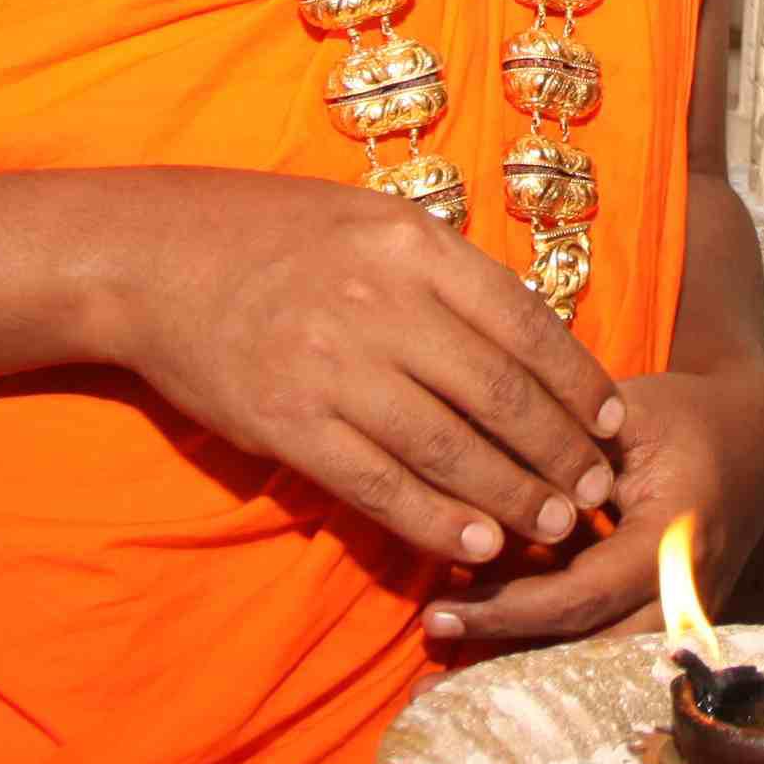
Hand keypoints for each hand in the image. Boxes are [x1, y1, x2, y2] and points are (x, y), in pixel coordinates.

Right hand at [100, 174, 629, 572]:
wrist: (151, 257)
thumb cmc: (271, 235)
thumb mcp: (370, 220)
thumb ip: (445, 272)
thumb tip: (529, 337)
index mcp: (413, 244)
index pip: (524, 324)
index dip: (577, 383)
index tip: (611, 424)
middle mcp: (381, 302)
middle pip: (498, 394)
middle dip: (558, 451)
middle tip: (595, 491)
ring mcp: (332, 366)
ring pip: (449, 447)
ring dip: (512, 496)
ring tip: (553, 527)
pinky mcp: (288, 423)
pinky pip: (378, 484)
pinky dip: (435, 520)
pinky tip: (476, 544)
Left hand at [425, 351, 763, 651]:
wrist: (750, 441)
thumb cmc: (682, 417)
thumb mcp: (625, 414)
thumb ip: (558, 444)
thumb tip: (467, 468)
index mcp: (674, 539)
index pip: (583, 595)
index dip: (508, 609)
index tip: (438, 610)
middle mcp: (684, 594)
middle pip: (589, 652)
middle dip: (507, 662)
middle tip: (428, 678)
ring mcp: (682, 620)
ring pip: (596, 666)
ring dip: (523, 674)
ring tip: (445, 685)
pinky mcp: (667, 626)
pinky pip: (605, 654)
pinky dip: (545, 659)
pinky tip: (485, 667)